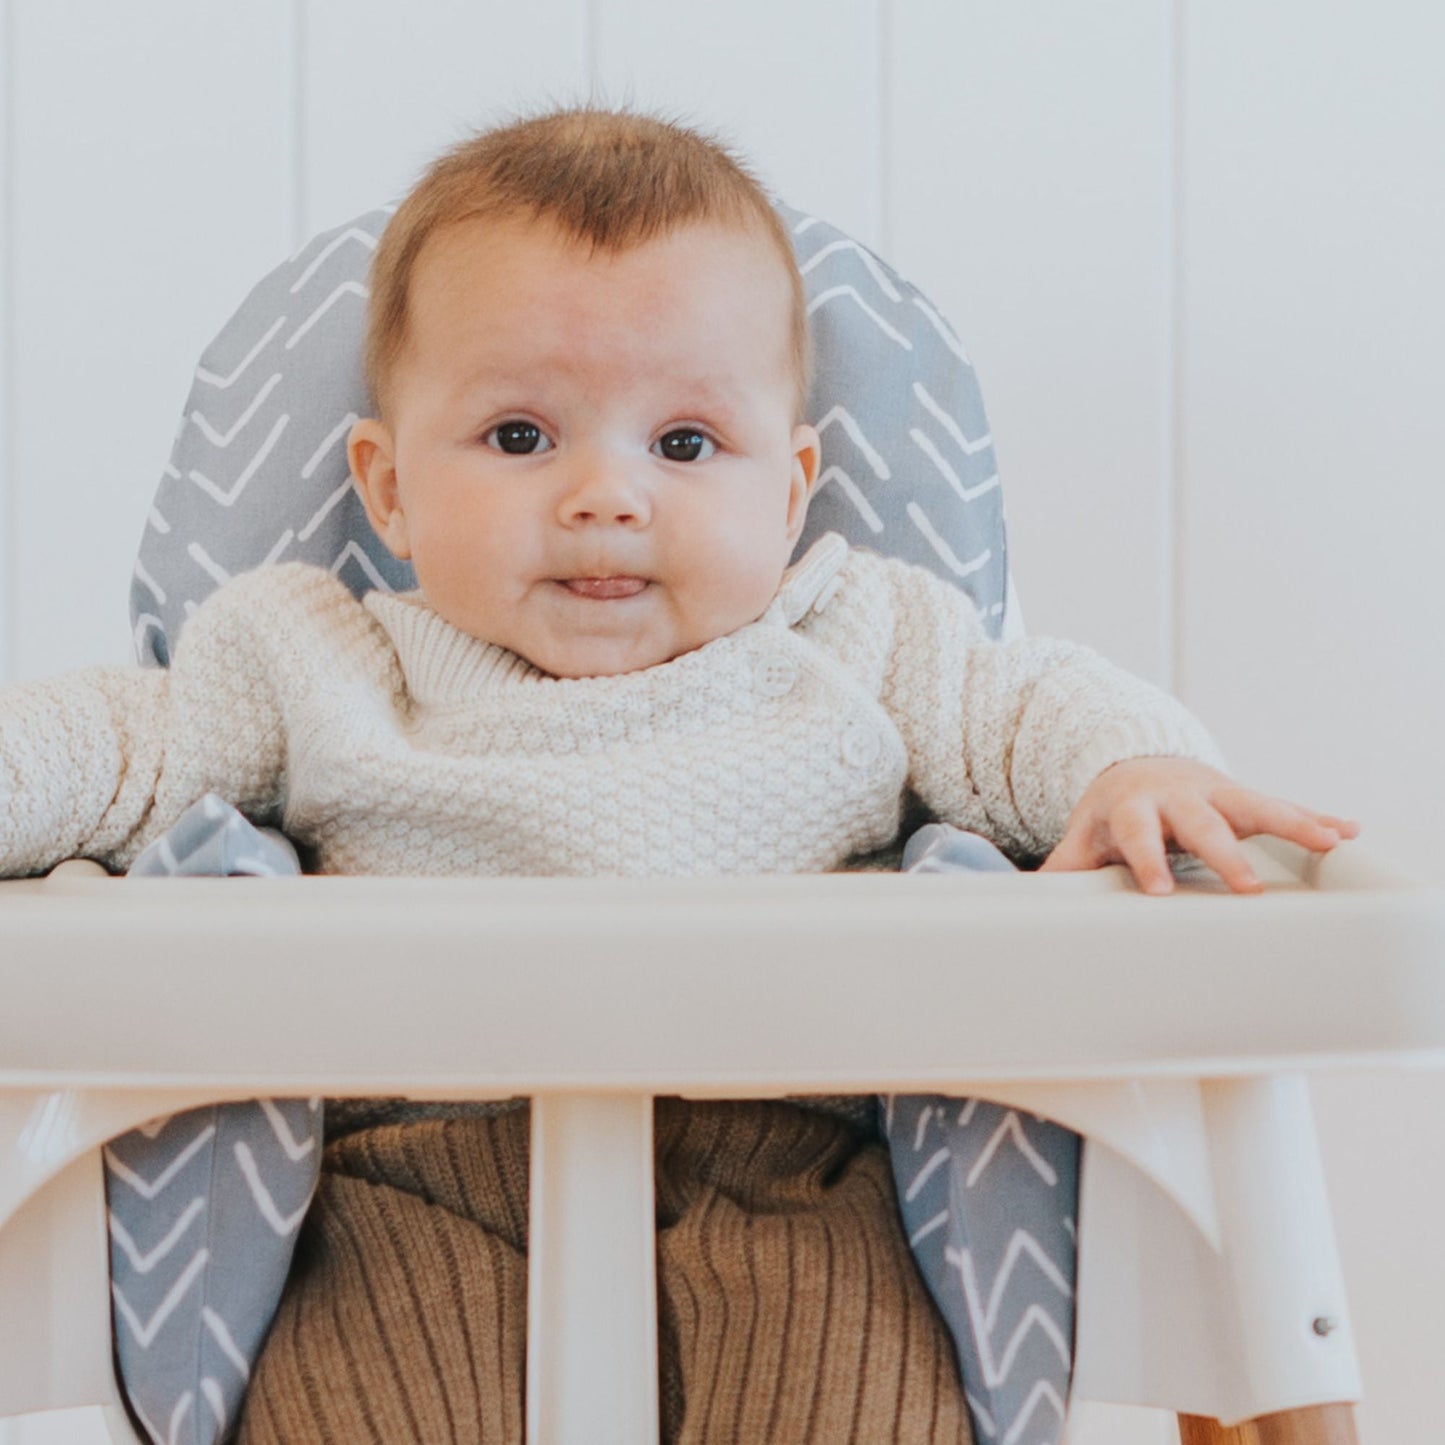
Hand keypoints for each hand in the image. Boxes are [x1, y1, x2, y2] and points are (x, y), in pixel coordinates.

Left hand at [1038, 757, 1359, 894]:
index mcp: (1134, 806)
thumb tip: (1033, 897)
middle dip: (1224, 853)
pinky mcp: (1243, 796)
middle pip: (1202, 823)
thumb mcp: (1085, 834)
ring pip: (1256, 804)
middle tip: (1247, 887)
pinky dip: (1315, 817)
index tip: (1159, 890)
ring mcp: (1216, 792)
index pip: (1138, 832)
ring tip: (1330, 840)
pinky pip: (1284, 806)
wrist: (1135, 762)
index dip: (1146, 859)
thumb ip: (1066, 865)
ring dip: (1293, 821)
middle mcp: (1178, 795)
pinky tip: (1348, 831)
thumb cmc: (1112, 812)